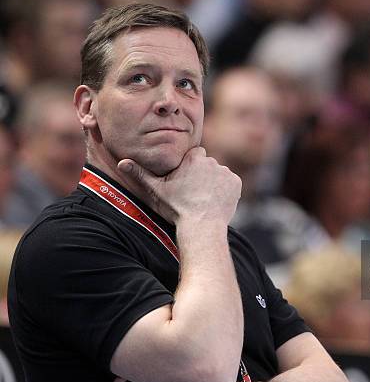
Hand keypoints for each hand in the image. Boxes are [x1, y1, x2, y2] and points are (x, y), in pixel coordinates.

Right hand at [117, 147, 241, 224]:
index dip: (190, 167)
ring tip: (205, 198)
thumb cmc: (178, 208)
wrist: (202, 226)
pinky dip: (225, 189)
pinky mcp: (236, 184)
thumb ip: (140, 174)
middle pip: (207, 164)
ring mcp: (226, 172)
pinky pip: (230, 183)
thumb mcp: (157, 191)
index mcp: (194, 158)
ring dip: (214, 182)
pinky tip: (215, 201)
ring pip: (218, 173)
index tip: (186, 180)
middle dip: (202, 174)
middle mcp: (212, 161)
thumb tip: (121, 162)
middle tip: (194, 192)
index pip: (194, 155)